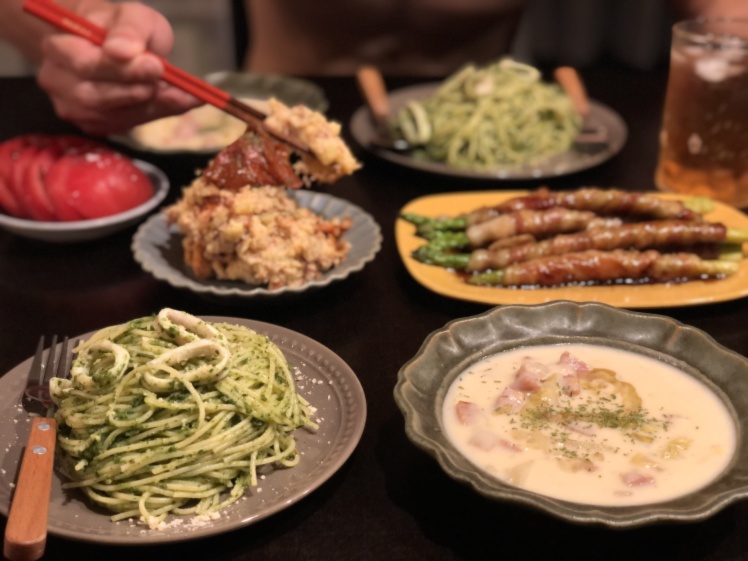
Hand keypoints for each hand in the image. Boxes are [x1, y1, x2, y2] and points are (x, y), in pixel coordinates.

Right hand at [36, 1, 200, 134]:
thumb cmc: (121, 29)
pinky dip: (153, 114)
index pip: (85, 65)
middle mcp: (57, 80)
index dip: (121, 69)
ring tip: (177, 92)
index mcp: (58, 47)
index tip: (155, 65)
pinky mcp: (93, 125)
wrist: (117, 47)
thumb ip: (129, 29)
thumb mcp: (133, 16)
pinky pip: (124, 125)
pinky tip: (172, 102)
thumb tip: (122, 51)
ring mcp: (73, 106)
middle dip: (136, 92)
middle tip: (166, 82)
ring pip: (112, 117)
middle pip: (94, 97)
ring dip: (149, 106)